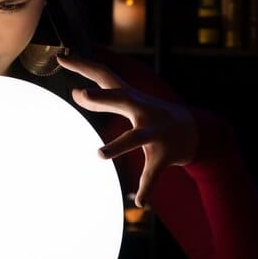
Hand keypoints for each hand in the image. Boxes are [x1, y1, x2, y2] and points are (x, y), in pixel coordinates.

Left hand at [57, 54, 196, 207]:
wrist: (197, 131)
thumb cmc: (154, 114)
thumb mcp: (131, 101)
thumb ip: (105, 97)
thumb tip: (76, 94)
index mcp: (131, 97)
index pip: (104, 75)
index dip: (83, 66)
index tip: (61, 58)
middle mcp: (142, 110)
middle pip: (120, 100)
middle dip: (101, 97)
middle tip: (79, 94)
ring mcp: (155, 132)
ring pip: (135, 138)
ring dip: (118, 146)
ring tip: (100, 154)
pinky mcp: (164, 155)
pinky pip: (152, 173)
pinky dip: (146, 187)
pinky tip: (140, 200)